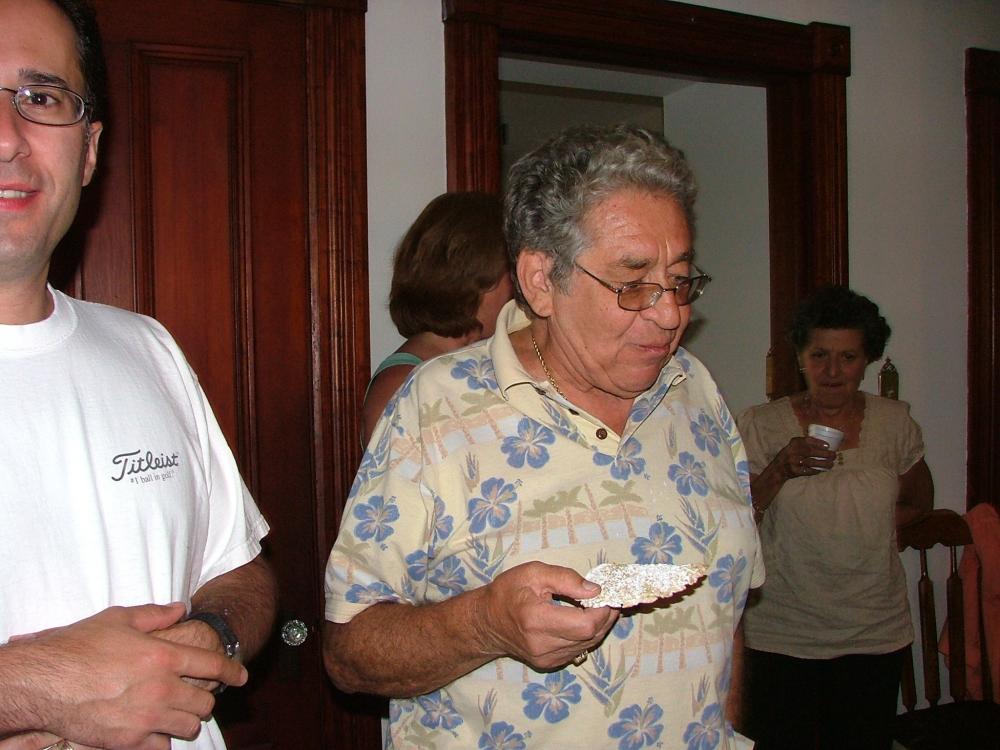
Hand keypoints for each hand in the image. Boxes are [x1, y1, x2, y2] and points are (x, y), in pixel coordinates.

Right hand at [7, 603, 246, 748]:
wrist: (44, 681)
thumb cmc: (79, 646)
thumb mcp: (120, 618)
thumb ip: (156, 614)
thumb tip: (181, 608)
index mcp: (165, 657)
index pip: (213, 666)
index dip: (233, 671)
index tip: (242, 677)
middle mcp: (162, 689)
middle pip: (205, 703)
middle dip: (205, 699)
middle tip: (196, 695)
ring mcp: (146, 718)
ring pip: (188, 727)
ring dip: (187, 720)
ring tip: (177, 713)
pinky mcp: (128, 741)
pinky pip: (162, 747)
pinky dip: (162, 740)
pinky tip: (153, 730)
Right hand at [479, 561, 618, 670]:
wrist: (487, 622)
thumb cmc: (508, 592)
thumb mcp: (533, 573)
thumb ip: (565, 578)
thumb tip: (595, 589)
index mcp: (537, 619)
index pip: (585, 624)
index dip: (603, 610)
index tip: (607, 593)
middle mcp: (542, 644)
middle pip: (590, 636)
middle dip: (605, 616)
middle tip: (609, 598)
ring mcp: (546, 658)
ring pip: (587, 644)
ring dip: (598, 625)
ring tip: (598, 606)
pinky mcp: (549, 663)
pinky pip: (578, 649)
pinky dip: (586, 634)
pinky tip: (584, 619)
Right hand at [779, 436, 835, 477]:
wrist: (778, 468)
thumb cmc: (791, 455)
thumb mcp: (795, 446)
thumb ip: (806, 444)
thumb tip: (826, 444)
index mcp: (793, 443)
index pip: (807, 440)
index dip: (818, 443)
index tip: (828, 446)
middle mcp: (792, 451)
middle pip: (810, 452)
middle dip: (824, 454)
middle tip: (834, 455)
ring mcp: (792, 462)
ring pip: (811, 462)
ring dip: (823, 464)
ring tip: (831, 464)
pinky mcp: (794, 471)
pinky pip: (808, 471)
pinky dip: (816, 470)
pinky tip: (822, 470)